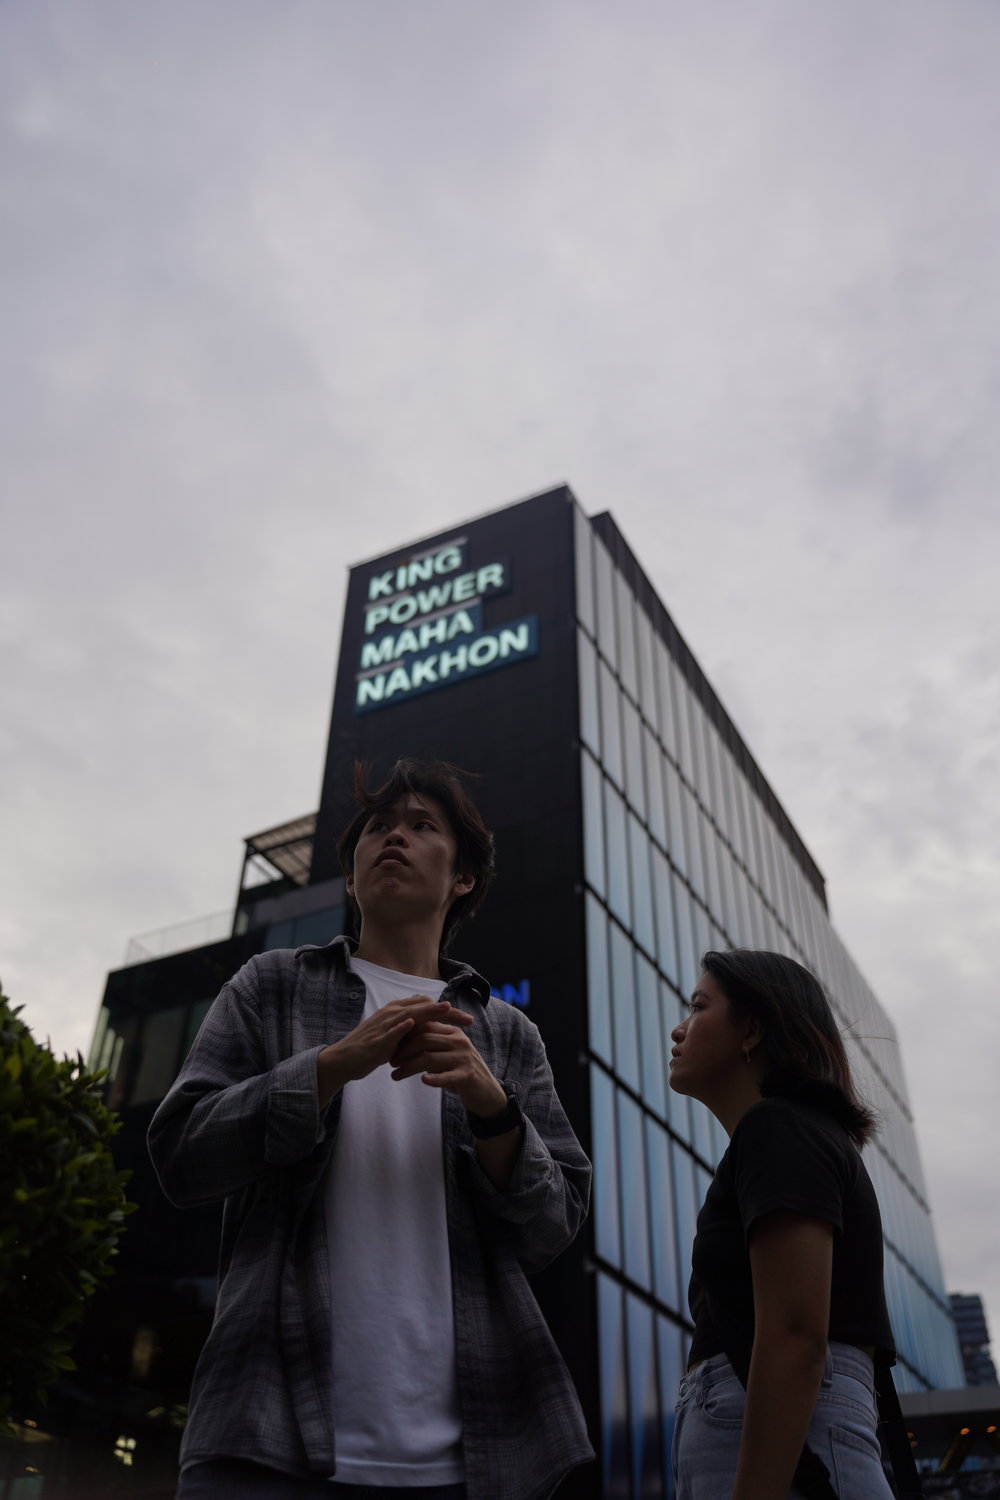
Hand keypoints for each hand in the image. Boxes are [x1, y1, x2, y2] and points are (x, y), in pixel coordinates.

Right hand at [317, 997, 472, 1105]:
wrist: (343, 1059)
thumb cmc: (369, 1049)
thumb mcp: (393, 1035)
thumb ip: (408, 1028)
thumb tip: (426, 1024)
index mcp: (396, 1011)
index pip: (427, 1004)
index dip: (447, 1010)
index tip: (466, 1018)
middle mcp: (391, 1013)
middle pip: (424, 1006)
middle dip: (448, 1011)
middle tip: (469, 1019)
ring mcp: (383, 1025)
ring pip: (410, 1013)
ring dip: (429, 1011)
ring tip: (448, 1009)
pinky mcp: (377, 1039)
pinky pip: (390, 1030)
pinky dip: (402, 1025)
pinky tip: (414, 1023)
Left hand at [389, 1020, 507, 1117]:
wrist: (487, 1093)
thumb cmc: (461, 1072)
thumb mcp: (448, 1054)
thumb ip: (432, 1045)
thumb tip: (404, 1039)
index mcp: (453, 1032)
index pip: (425, 1027)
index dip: (405, 1037)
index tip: (392, 1048)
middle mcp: (459, 1041)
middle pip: (424, 1040)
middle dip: (403, 1051)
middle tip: (391, 1062)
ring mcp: (464, 1058)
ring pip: (430, 1058)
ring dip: (409, 1068)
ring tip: (395, 1076)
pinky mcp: (468, 1076)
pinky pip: (447, 1076)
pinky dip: (434, 1078)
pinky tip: (423, 1081)